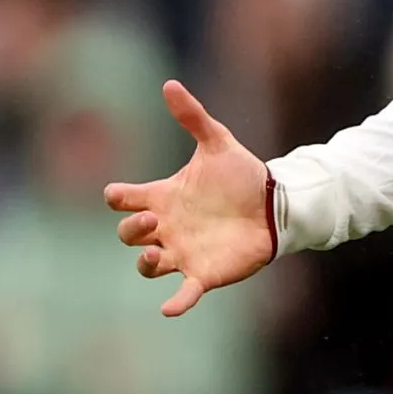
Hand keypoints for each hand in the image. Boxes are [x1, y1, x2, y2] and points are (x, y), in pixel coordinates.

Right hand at [104, 80, 273, 315]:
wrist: (275, 203)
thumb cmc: (241, 175)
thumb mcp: (217, 142)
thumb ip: (193, 117)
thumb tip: (170, 84)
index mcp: (164, 197)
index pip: (124, 200)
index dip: (117, 197)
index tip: (118, 194)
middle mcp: (167, 227)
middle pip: (128, 235)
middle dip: (129, 230)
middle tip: (148, 220)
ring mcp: (182, 252)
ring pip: (147, 265)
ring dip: (146, 263)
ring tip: (157, 253)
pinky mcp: (204, 273)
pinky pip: (183, 294)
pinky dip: (176, 303)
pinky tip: (170, 309)